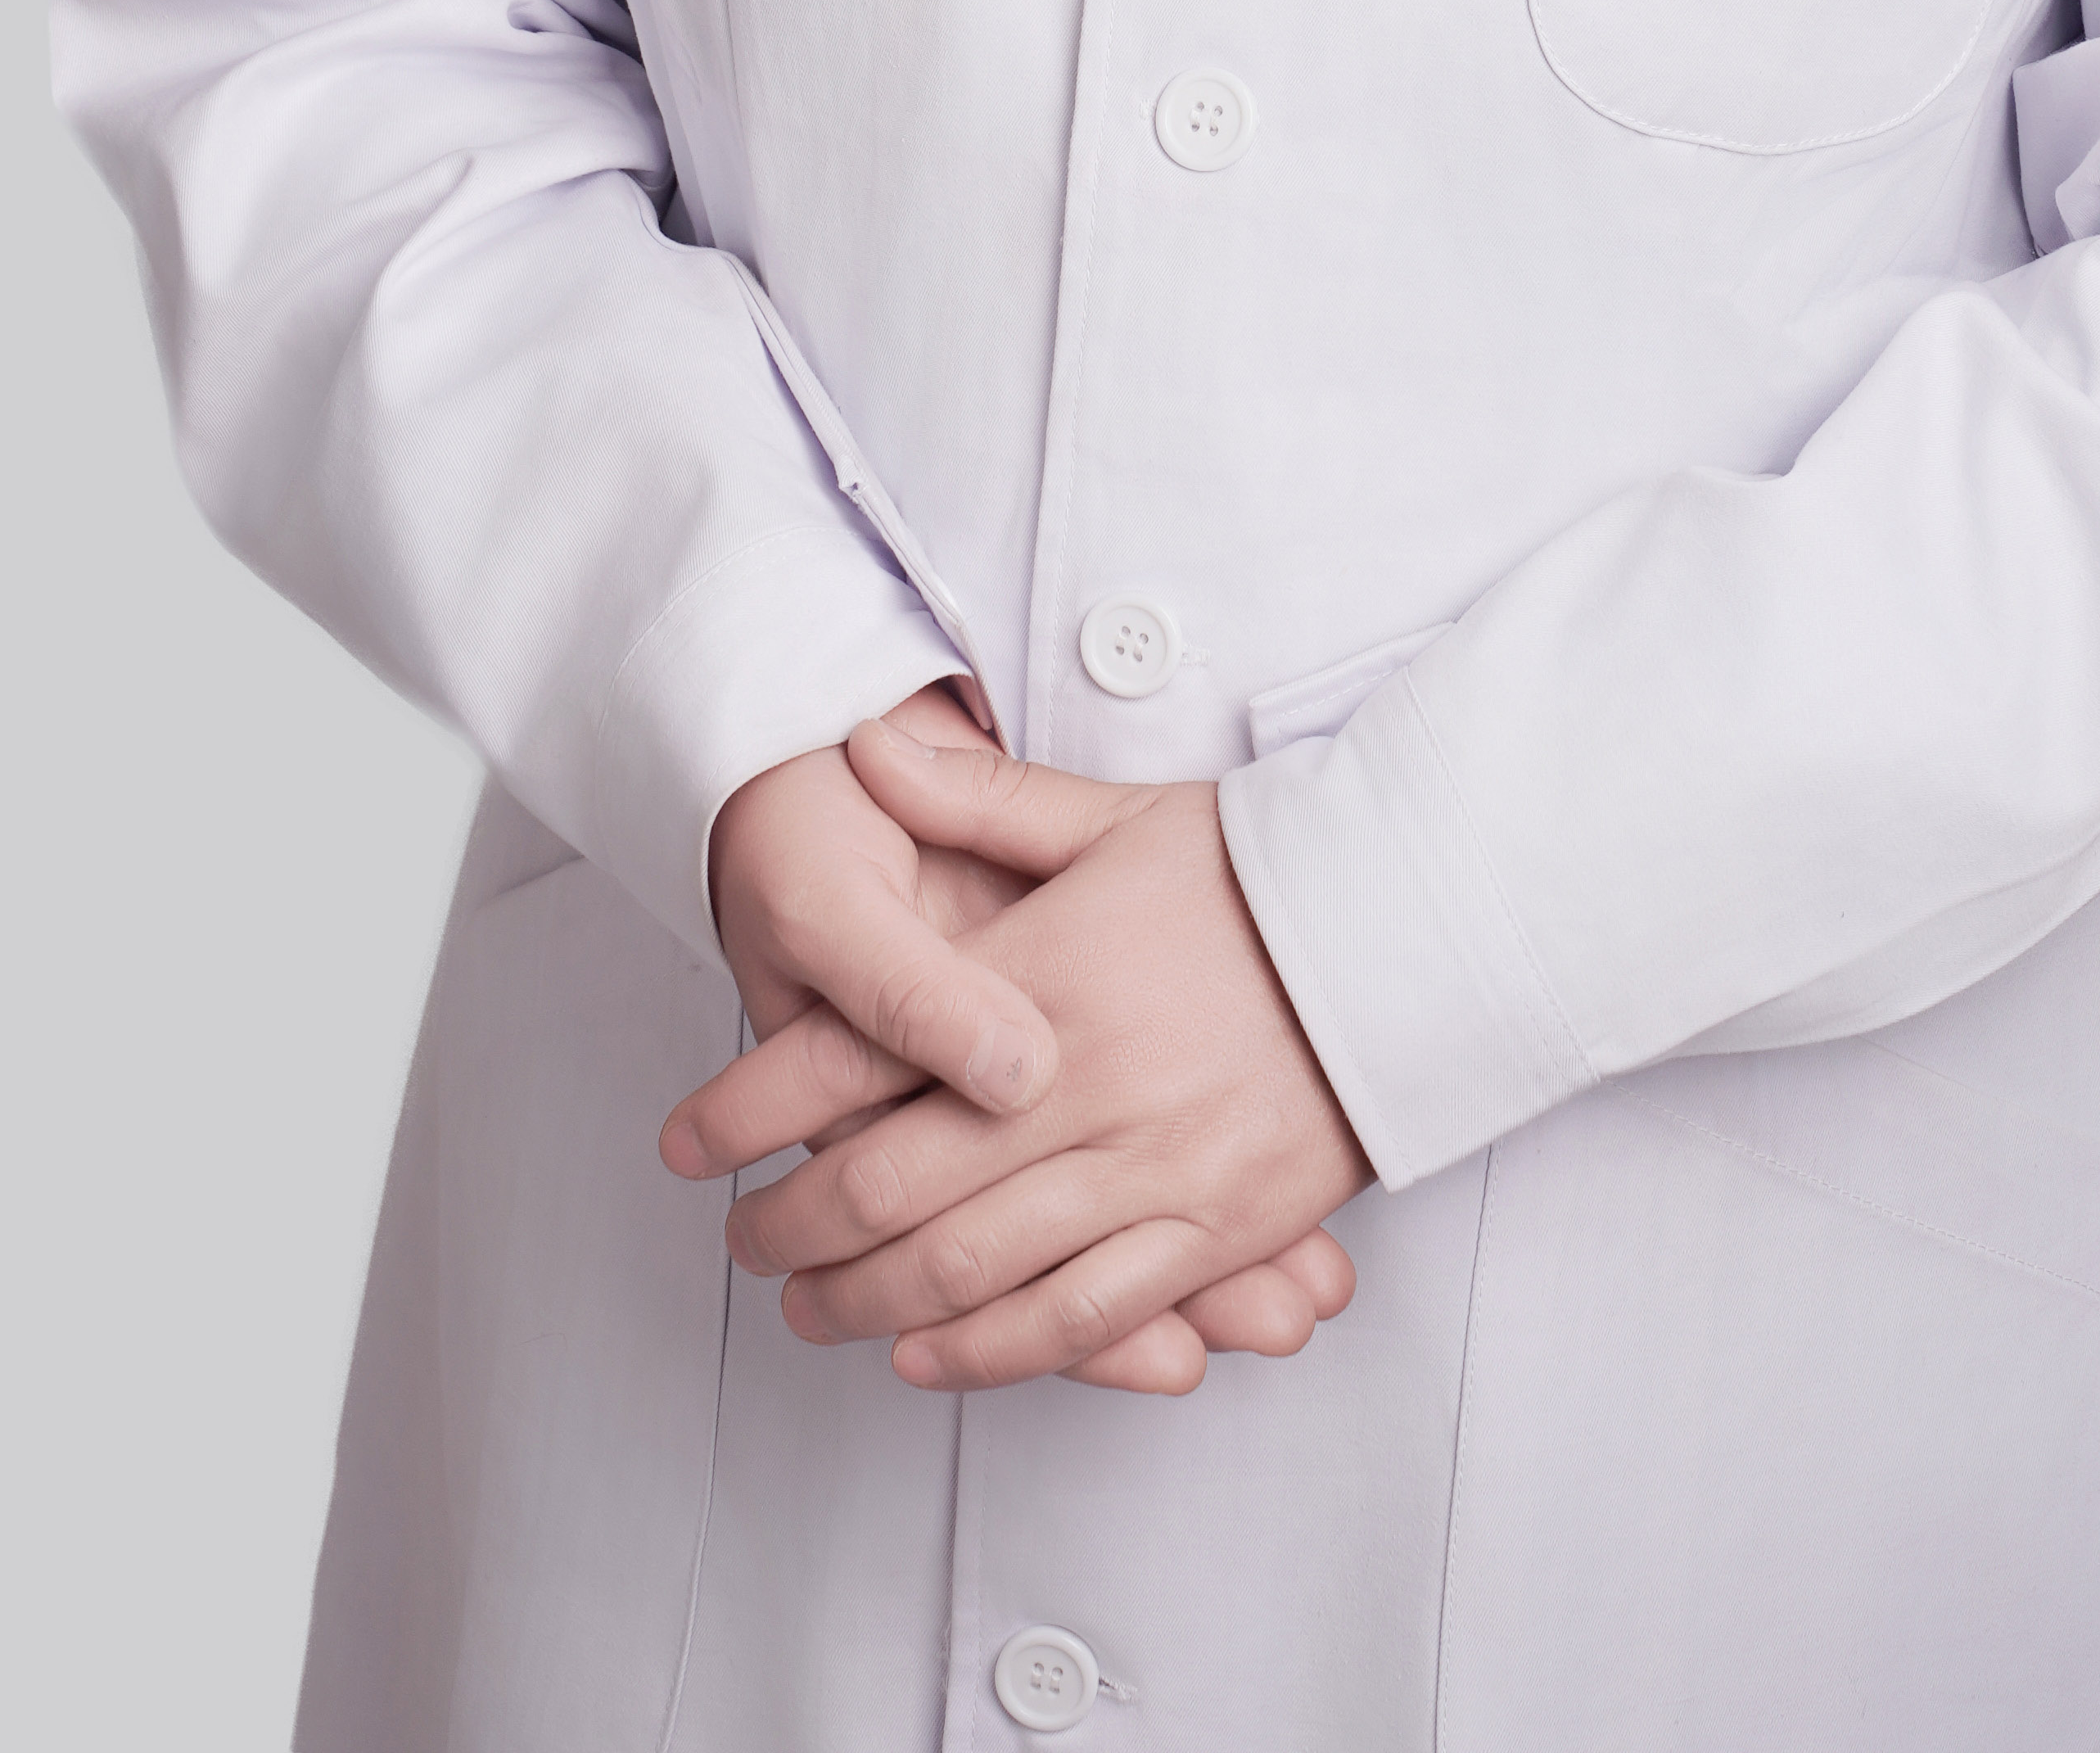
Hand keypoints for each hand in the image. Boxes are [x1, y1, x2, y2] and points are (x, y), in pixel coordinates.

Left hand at [713, 708, 1371, 1391]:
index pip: (854, 1056)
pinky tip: (928, 1354)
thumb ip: (981, 798)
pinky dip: (989, 1349)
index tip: (691, 1140)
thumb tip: (870, 745)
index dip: (752, 1107)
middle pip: (889, 1187)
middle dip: (795, 1226)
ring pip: (968, 1269)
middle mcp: (1079, 1084)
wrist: (1407, 931)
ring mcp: (1148, 1168)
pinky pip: (1079, 1315)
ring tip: (810, 1308)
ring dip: (867, 1302)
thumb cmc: (1259, 872)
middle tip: (743, 1242)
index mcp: (1042, 977)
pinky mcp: (1212, 1229)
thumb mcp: (1115, 818)